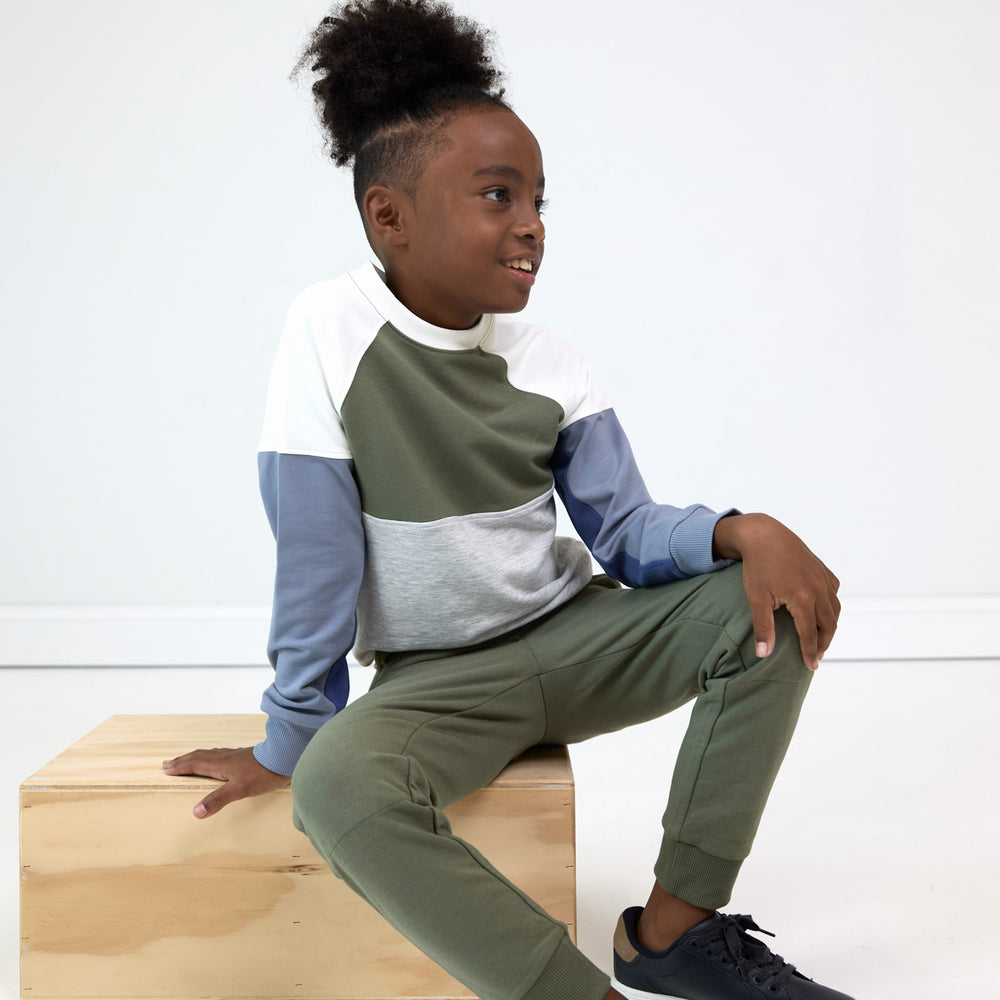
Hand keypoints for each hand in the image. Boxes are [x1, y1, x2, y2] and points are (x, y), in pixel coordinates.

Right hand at [162, 746, 290, 818]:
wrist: (286, 756)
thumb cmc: (263, 773)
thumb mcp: (239, 789)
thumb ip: (218, 799)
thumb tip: (196, 812)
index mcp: (220, 764)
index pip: (194, 764)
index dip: (180, 767)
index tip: (165, 768)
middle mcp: (225, 757)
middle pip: (199, 757)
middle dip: (183, 760)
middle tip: (169, 763)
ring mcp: (235, 756)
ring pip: (210, 754)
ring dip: (196, 758)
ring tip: (188, 760)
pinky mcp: (245, 757)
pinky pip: (221, 755)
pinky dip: (211, 758)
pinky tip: (219, 761)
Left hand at [713, 512, 840, 670]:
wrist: (763, 534)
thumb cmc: (757, 566)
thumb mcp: (757, 598)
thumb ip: (763, 627)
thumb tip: (763, 654)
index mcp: (803, 598)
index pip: (809, 634)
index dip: (810, 652)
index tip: (810, 667)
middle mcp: (818, 588)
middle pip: (828, 624)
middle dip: (824, 643)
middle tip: (816, 656)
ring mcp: (822, 577)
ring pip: (834, 608)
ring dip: (830, 625)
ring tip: (821, 638)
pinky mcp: (822, 568)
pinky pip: (833, 591)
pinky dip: (832, 604)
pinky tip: (824, 610)